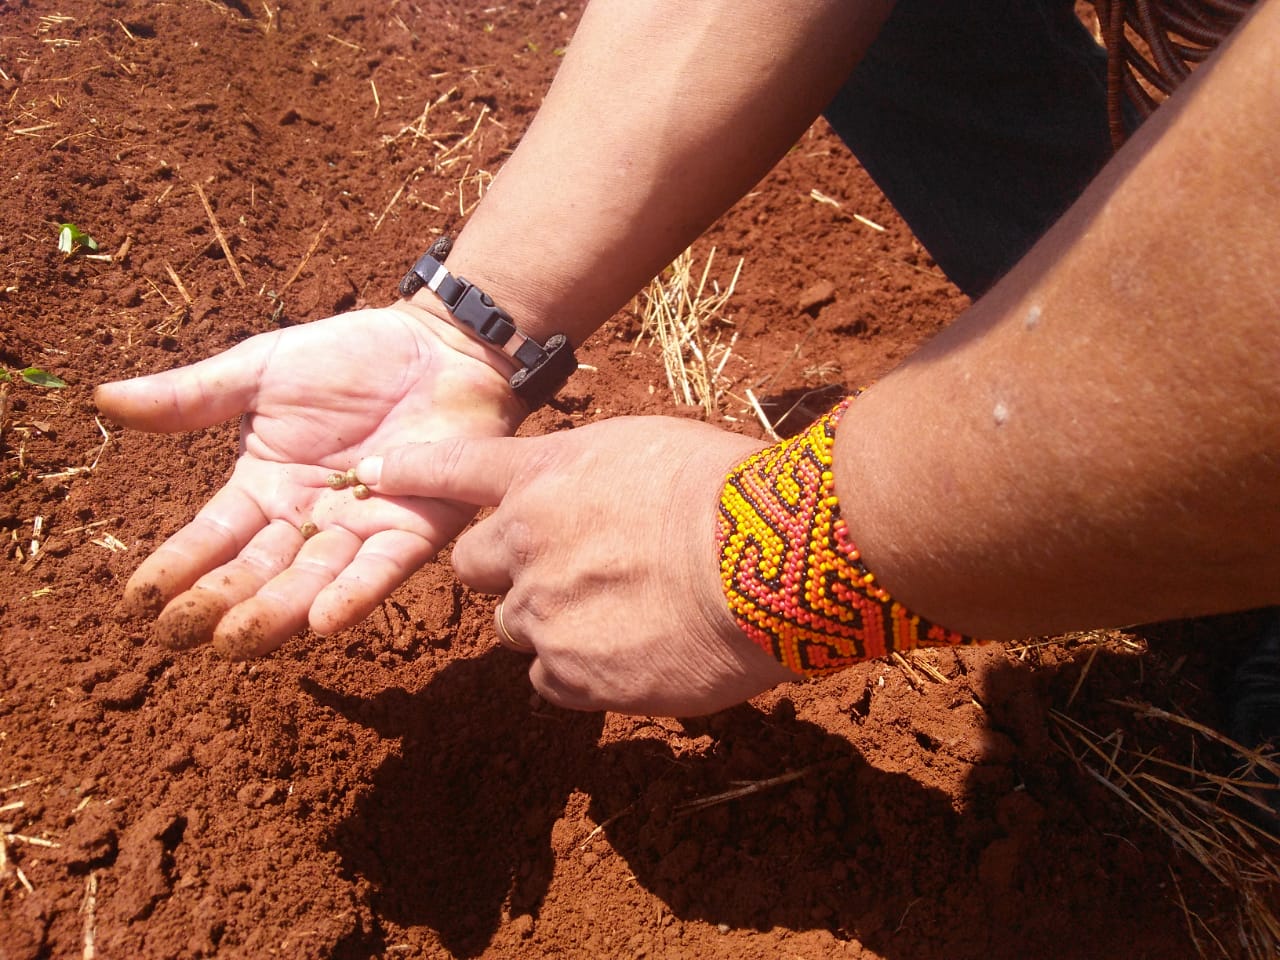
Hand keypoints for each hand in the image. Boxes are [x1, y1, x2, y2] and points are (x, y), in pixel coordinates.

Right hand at [95, 303, 525, 657]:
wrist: (438, 347)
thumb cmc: (351, 357)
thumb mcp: (261, 372)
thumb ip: (192, 396)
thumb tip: (104, 399)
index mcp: (264, 489)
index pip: (212, 537)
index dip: (176, 566)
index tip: (136, 600)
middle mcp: (306, 521)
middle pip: (256, 572)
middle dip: (217, 603)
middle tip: (179, 635)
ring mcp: (359, 530)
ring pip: (311, 581)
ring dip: (276, 612)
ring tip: (237, 640)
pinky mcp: (415, 529)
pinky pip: (380, 569)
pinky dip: (355, 594)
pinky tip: (323, 621)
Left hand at [355, 417, 799, 715]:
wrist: (766, 561)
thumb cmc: (728, 490)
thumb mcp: (654, 449)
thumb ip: (600, 478)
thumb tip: (599, 505)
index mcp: (545, 477)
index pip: (456, 471)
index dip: (412, 472)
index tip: (370, 474)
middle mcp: (525, 542)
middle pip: (478, 569)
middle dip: (511, 573)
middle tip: (575, 574)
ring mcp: (543, 613)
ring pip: (520, 629)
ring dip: (558, 625)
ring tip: (631, 616)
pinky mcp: (573, 675)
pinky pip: (555, 683)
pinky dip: (586, 673)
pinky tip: (639, 656)